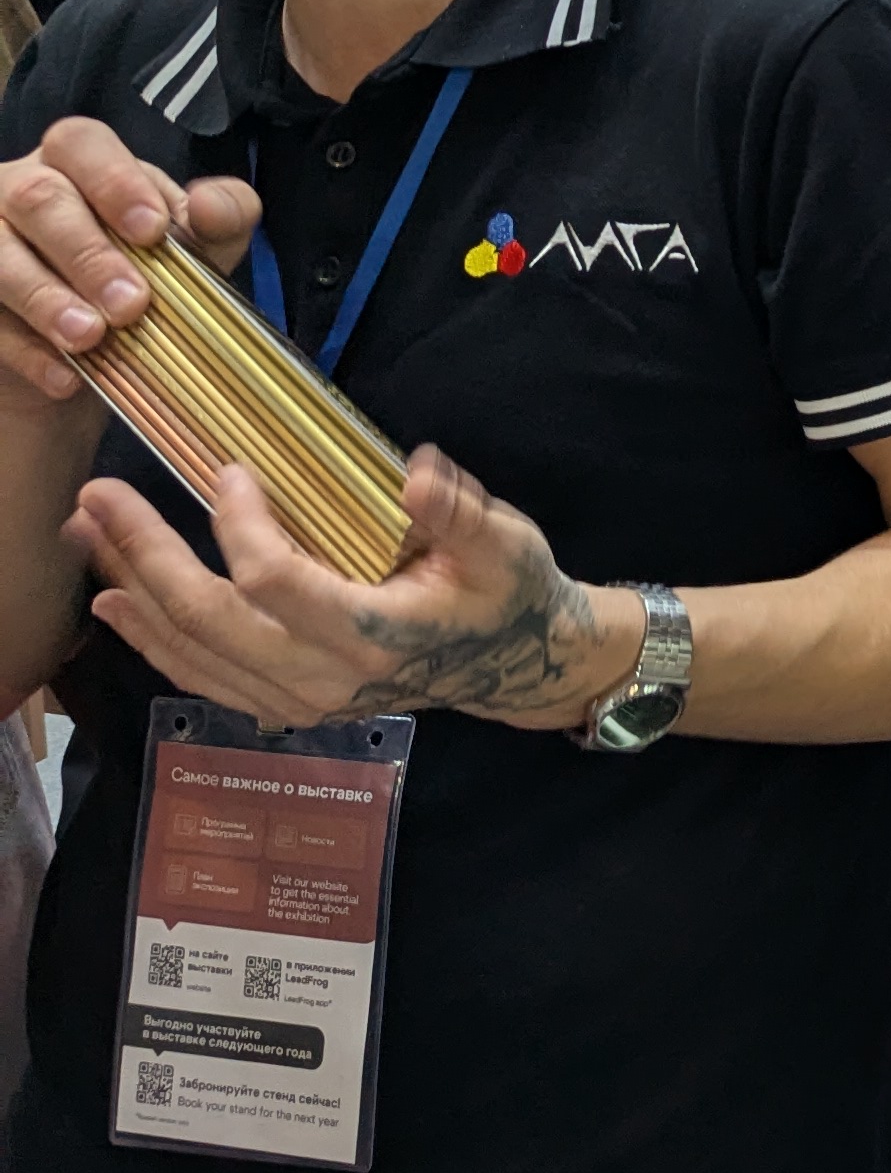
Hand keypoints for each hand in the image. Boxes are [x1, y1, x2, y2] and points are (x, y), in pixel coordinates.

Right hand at [0, 117, 259, 410]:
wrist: (93, 357)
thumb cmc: (146, 276)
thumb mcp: (195, 247)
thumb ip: (221, 218)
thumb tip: (209, 206)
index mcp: (76, 163)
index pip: (82, 143)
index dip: (115, 181)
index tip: (153, 230)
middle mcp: (19, 190)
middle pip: (37, 198)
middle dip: (87, 252)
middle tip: (132, 303)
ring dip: (46, 298)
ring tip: (90, 335)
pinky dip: (26, 350)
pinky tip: (65, 376)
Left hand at [68, 441, 642, 738]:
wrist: (519, 663)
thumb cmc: (511, 592)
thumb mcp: (507, 542)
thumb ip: (460, 512)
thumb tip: (417, 473)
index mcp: (376, 636)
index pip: (279, 584)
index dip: (242, 528)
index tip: (230, 470)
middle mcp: (327, 679)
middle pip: (213, 622)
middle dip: (149, 556)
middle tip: (102, 495)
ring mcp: (302, 699)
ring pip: (195, 654)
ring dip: (135, 592)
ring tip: (89, 535)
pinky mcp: (288, 702)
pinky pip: (203, 677)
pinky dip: (152, 639)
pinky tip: (116, 599)